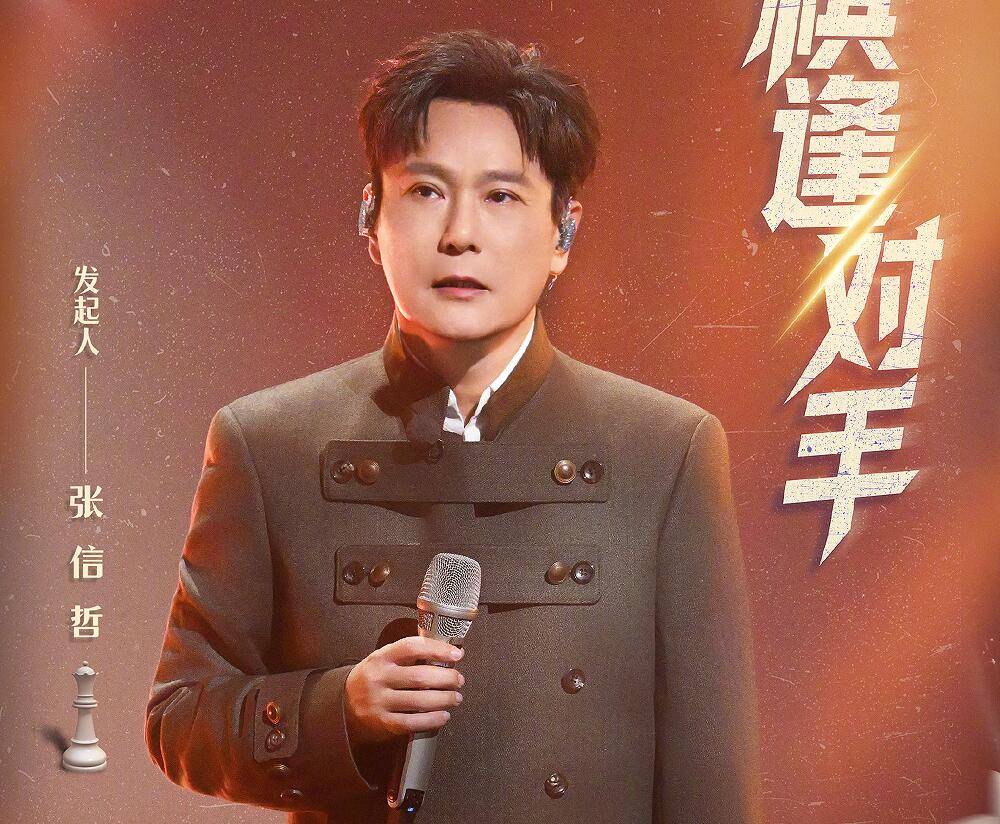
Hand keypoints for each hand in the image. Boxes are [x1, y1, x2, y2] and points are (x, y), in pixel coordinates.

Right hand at [344, 636, 464, 745]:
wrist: (343, 706)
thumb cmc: (373, 678)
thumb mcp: (383, 660)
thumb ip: (408, 655)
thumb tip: (446, 653)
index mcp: (381, 657)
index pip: (412, 647)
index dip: (438, 649)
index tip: (456, 655)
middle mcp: (379, 678)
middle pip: (420, 677)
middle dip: (446, 679)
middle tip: (459, 680)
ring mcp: (379, 702)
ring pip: (419, 701)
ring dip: (444, 699)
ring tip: (456, 698)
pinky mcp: (382, 723)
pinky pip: (412, 723)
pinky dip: (432, 720)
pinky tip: (444, 716)